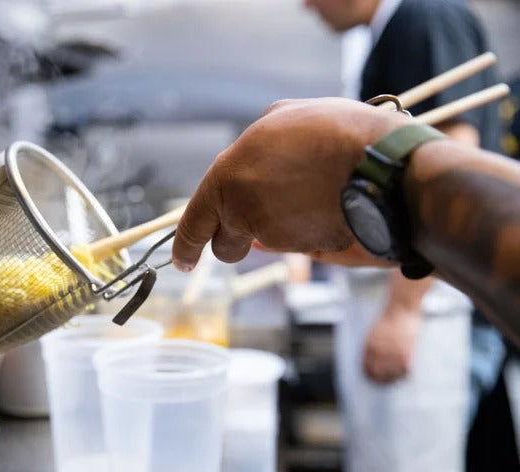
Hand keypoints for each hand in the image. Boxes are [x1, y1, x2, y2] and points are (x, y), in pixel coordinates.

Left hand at [171, 97, 411, 270]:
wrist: (380, 161)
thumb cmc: (330, 131)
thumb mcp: (280, 119)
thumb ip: (252, 146)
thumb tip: (248, 157)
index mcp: (226, 179)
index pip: (193, 224)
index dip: (185, 245)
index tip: (182, 261)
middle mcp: (242, 212)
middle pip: (226, 247)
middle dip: (234, 241)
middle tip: (254, 221)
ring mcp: (275, 234)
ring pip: (266, 242)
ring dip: (277, 227)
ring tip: (309, 191)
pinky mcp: (306, 249)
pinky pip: (298, 242)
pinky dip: (307, 228)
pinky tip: (328, 200)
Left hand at [362, 305, 420, 383]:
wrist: (401, 307)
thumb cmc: (389, 318)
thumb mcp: (374, 332)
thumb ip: (372, 346)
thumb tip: (373, 361)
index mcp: (368, 346)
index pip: (365, 368)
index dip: (369, 376)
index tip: (373, 379)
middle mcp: (378, 351)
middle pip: (377, 374)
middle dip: (380, 380)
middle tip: (386, 382)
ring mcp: (392, 352)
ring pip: (391, 375)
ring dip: (394, 379)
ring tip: (396, 379)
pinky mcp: (406, 353)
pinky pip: (404, 371)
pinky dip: (405, 374)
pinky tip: (406, 373)